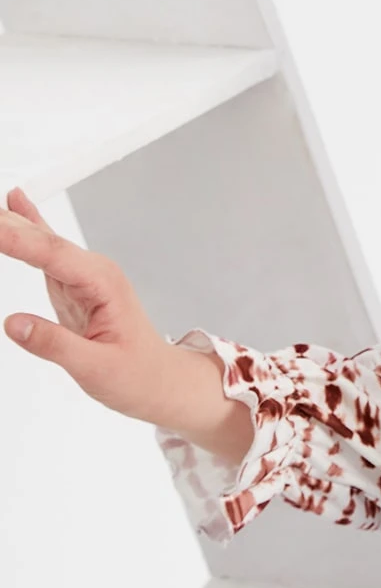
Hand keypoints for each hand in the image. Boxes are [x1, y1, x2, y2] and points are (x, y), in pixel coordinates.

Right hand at [0, 185, 181, 420]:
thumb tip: (14, 324)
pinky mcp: (72, 285)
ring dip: (9, 224)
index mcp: (103, 283)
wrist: (159, 380)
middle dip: (6, 223)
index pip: (52, 254)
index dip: (16, 238)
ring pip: (40, 242)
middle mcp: (94, 272)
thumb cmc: (138, 373)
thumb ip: (54, 344)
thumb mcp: (96, 368)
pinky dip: (25, 232)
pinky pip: (43, 252)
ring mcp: (83, 276)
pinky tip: (15, 207)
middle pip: (43, 239)